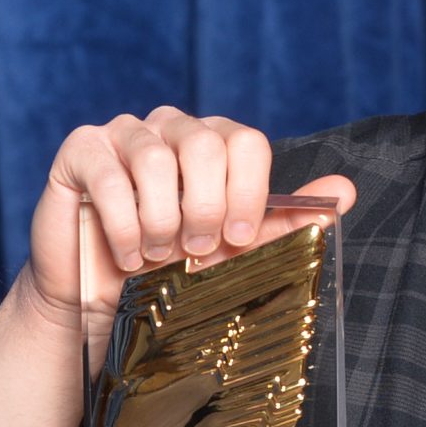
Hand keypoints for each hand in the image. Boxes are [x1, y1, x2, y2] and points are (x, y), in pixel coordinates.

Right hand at [21, 108, 356, 331]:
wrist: (104, 299)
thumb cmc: (171, 270)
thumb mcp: (235, 252)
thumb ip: (285, 221)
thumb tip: (344, 192)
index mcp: (213, 143)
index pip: (246, 141)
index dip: (248, 192)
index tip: (239, 238)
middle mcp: (171, 127)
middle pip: (204, 143)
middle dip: (206, 208)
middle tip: (197, 249)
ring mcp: (123, 133)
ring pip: (155, 160)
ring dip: (161, 222)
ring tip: (157, 256)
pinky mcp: (81, 150)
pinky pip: (108, 175)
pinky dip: (124, 225)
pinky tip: (127, 256)